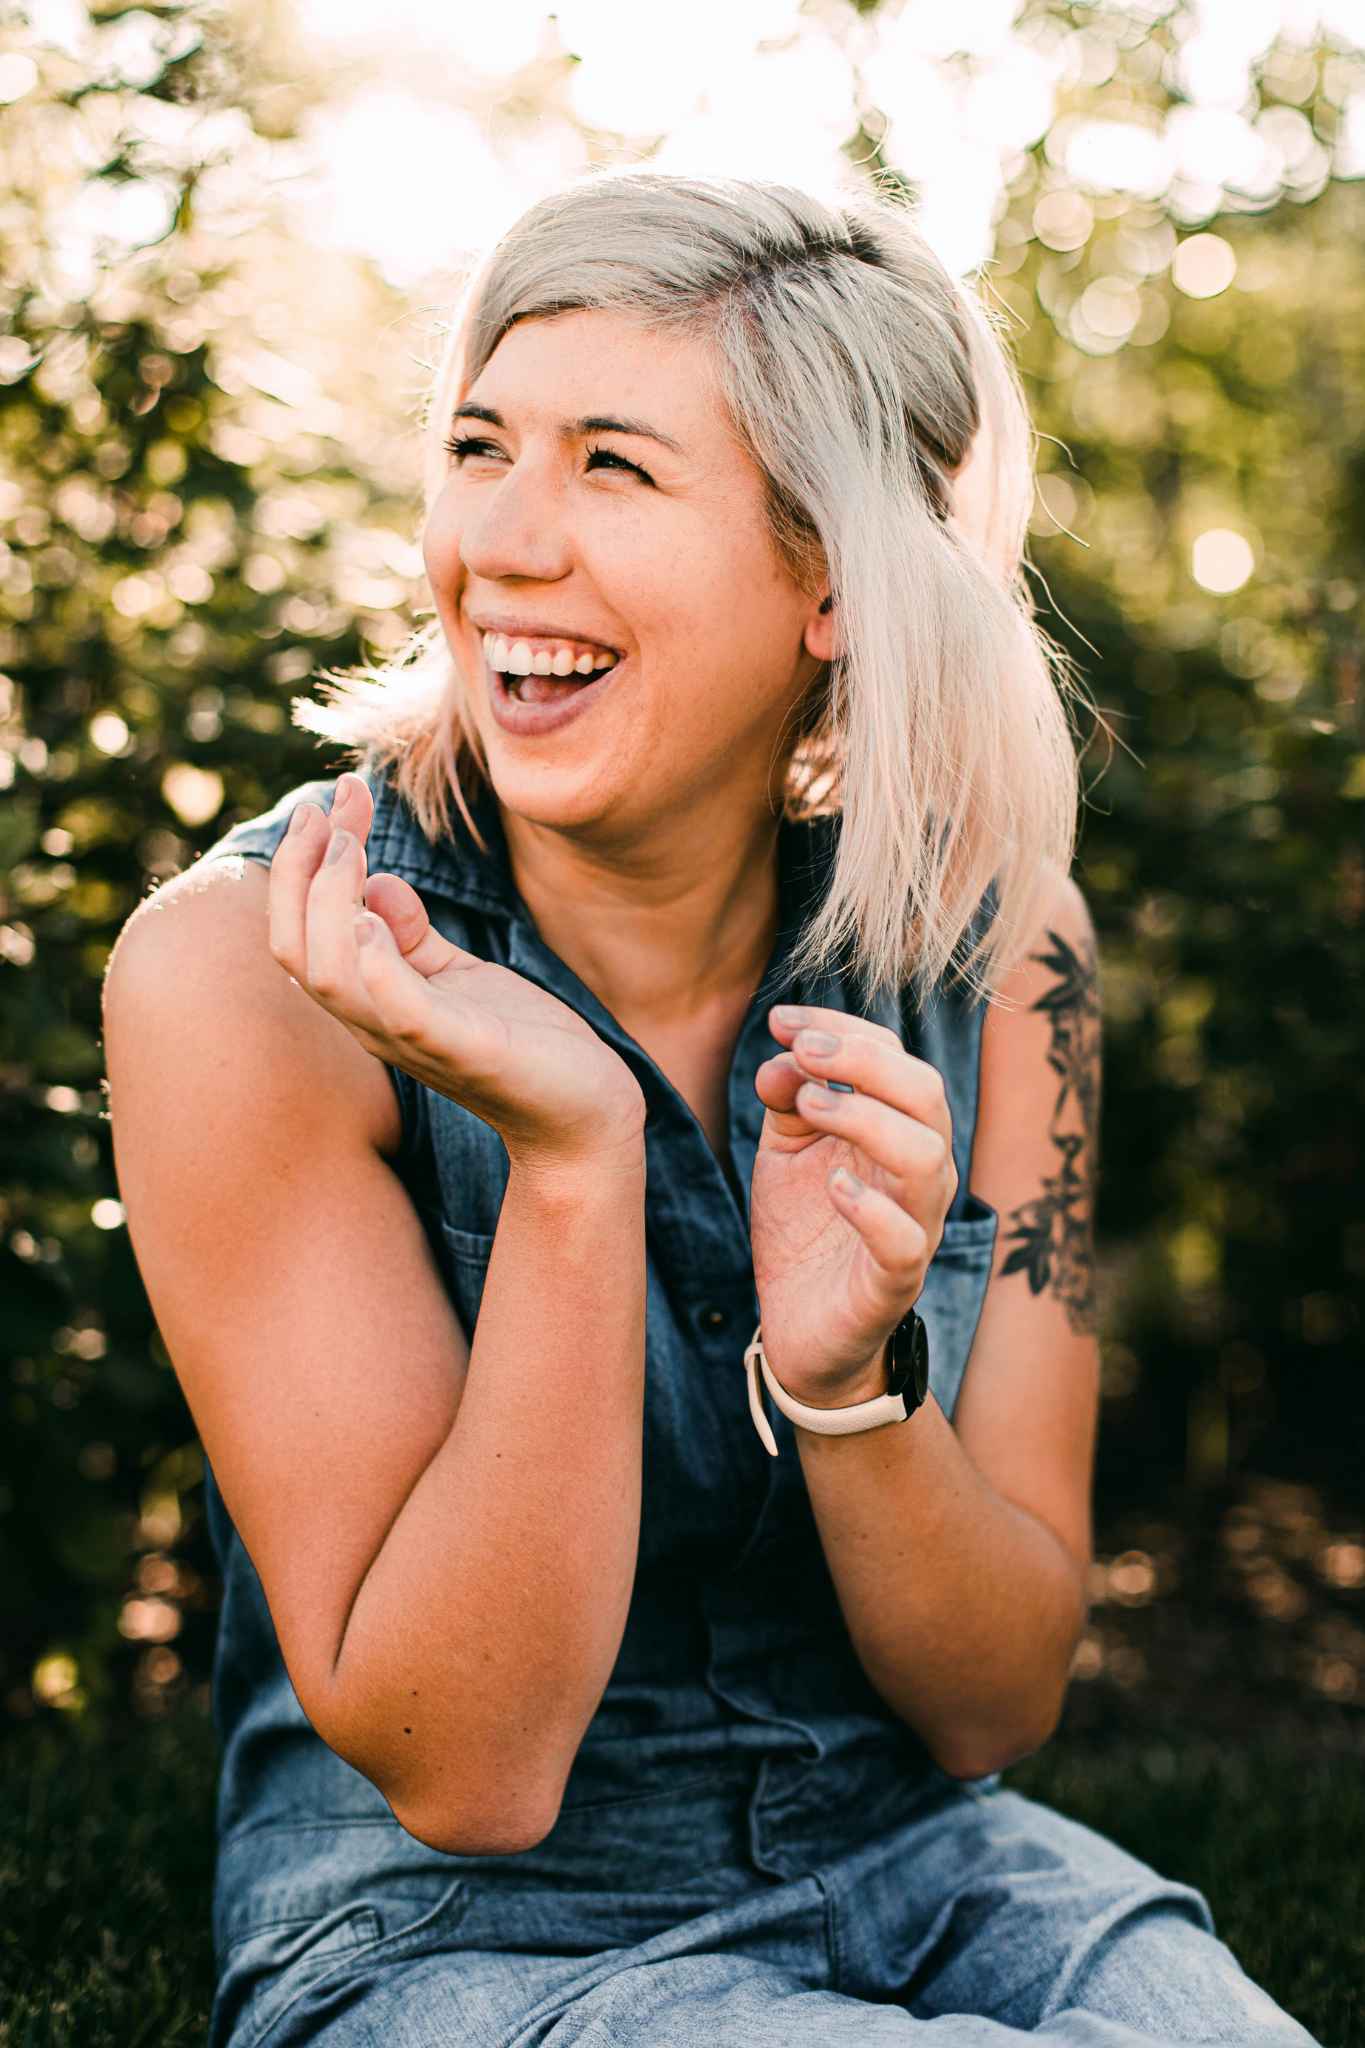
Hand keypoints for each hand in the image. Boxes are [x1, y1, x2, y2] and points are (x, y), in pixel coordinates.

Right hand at [269, 773, 646, 1171]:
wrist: (583, 1110)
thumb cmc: (519, 1041)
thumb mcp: (457, 975)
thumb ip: (411, 935)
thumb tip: (374, 882)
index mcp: (369, 1000)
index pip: (301, 929)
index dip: (304, 861)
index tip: (336, 796)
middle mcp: (374, 1023)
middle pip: (294, 948)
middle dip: (299, 870)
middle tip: (330, 806)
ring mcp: (413, 1039)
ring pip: (328, 975)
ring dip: (330, 901)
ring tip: (352, 846)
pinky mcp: (462, 1049)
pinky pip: (399, 1009)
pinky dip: (377, 962)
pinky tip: (374, 913)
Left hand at [750, 1005, 958, 1399]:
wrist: (802, 1330)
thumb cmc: (805, 1231)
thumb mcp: (786, 1152)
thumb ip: (786, 1099)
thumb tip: (782, 1055)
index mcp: (898, 1131)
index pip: (894, 1057)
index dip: (841, 1027)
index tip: (781, 1020)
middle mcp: (920, 1173)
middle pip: (925, 1094)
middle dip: (863, 1060)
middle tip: (801, 1052)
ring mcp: (915, 1226)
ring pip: (928, 1158)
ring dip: (866, 1118)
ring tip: (807, 1108)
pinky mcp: (893, 1283)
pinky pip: (904, 1241)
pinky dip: (871, 1208)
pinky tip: (833, 1187)